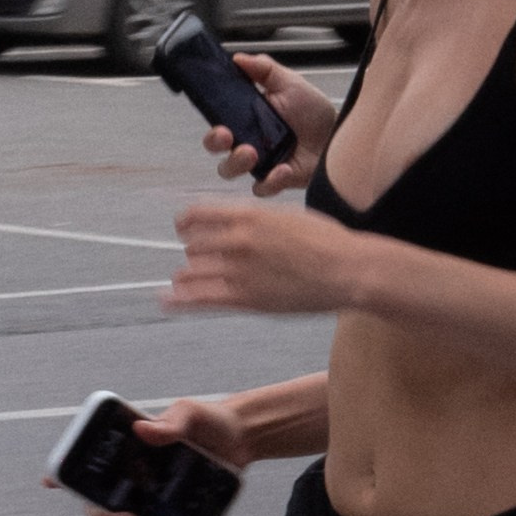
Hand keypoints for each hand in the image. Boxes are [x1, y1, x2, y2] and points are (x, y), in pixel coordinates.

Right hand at [48, 396, 249, 515]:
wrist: (241, 439)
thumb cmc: (207, 421)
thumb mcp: (189, 414)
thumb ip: (170, 423)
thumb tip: (144, 430)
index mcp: (125, 455)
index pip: (87, 468)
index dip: (61, 477)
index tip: (49, 482)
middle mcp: (131, 481)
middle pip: (101, 511)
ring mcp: (149, 501)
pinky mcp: (170, 515)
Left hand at [166, 197, 364, 317]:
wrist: (349, 270)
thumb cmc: (328, 243)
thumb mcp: (287, 216)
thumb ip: (256, 218)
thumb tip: (235, 222)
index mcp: (248, 215)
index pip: (197, 214)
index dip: (185, 222)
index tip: (183, 228)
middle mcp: (237, 240)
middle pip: (193, 245)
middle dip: (195, 251)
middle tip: (199, 259)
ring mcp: (239, 271)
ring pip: (193, 271)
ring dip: (187, 275)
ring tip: (182, 280)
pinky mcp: (245, 299)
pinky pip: (200, 299)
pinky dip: (179, 300)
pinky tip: (166, 301)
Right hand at [208, 53, 336, 194]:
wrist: (340, 132)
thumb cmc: (313, 111)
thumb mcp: (289, 82)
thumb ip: (264, 69)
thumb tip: (238, 58)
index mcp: (246, 121)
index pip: (218, 126)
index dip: (212, 129)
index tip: (218, 124)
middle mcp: (250, 143)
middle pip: (217, 152)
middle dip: (216, 144)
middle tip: (227, 136)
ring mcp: (262, 164)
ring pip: (233, 171)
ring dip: (236, 163)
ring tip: (251, 152)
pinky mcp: (278, 180)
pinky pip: (263, 188)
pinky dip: (270, 181)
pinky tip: (283, 169)